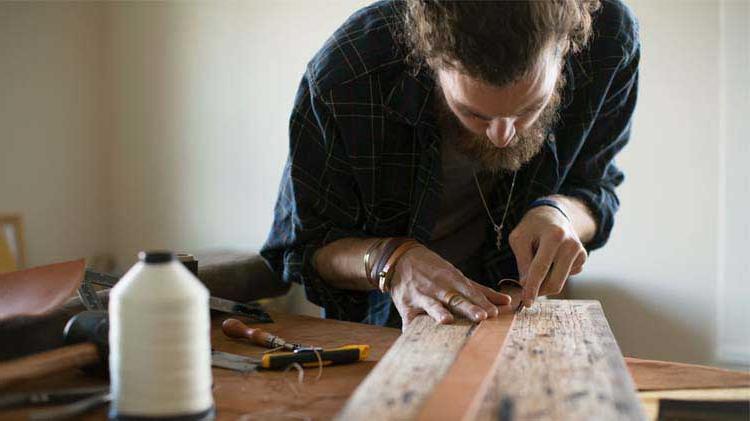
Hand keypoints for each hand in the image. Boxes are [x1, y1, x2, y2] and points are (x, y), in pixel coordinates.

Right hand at [389, 245, 510, 328]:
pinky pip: (409, 319)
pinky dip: (411, 328)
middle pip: (456, 299)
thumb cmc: (434, 271)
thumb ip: (482, 290)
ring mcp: (422, 297)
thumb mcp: (457, 276)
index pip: (471, 292)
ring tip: (447, 320)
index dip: (482, 302)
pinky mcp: (407, 307)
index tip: (495, 312)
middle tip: (482, 316)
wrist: (401, 259)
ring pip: (433, 306)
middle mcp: (439, 288)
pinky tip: (414, 337)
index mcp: (453, 280)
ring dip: (439, 313)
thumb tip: (507, 301)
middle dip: (468, 308)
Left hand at [509, 204, 586, 307]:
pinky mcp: (583, 258)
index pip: (541, 268)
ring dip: (545, 281)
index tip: (527, 302)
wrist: (553, 215)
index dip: (532, 287)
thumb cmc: (532, 226)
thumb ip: (522, 261)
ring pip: (560, 281)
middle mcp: (571, 245)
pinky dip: (554, 274)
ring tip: (537, 262)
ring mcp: (580, 252)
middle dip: (539, 290)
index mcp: (554, 236)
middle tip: (526, 293)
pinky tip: (551, 259)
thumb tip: (526, 285)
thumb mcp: (519, 238)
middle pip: (555, 281)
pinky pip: (566, 276)